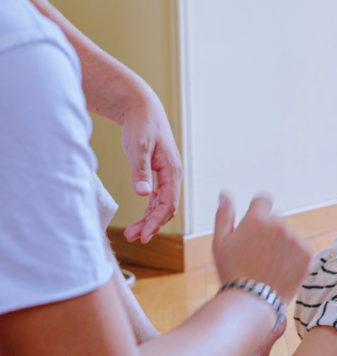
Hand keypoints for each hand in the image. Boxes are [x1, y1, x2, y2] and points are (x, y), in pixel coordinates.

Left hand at [120, 99, 182, 242]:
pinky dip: (148, 210)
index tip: (143, 235)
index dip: (156, 222)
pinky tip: (138, 219)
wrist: (142, 108)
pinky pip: (156, 198)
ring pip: (160, 204)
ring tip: (131, 233)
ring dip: (148, 220)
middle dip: (151, 225)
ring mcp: (166, 175)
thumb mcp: (139, 147)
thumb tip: (144, 194)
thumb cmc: (141, 125)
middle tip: (133, 238)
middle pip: (166, 208)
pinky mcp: (157, 173)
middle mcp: (172, 175)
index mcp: (172, 170)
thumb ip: (141, 171)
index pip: (168, 203)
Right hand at [212, 193, 312, 302]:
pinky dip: (294, 257)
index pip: (263, 201)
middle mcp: (278, 225)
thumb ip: (224, 215)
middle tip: (259, 255)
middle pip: (277, 220)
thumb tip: (224, 194)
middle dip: (270, 232)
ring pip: (290, 235)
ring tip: (270, 266)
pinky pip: (301, 248)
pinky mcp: (307, 253)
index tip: (256, 229)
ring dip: (283, 245)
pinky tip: (282, 270)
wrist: (253, 301)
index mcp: (256, 220)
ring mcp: (295, 239)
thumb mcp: (220, 243)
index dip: (258, 213)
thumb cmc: (232, 272)